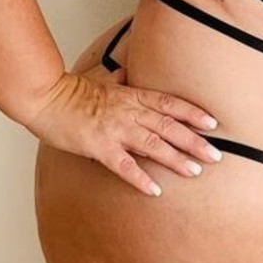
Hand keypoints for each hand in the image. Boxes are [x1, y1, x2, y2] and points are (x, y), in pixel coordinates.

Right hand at [27, 59, 221, 196]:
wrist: (46, 98)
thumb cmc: (71, 91)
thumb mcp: (101, 81)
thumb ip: (118, 79)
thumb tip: (127, 72)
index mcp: (132, 95)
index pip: (170, 103)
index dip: (193, 113)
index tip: (213, 123)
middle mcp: (129, 112)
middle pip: (169, 126)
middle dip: (195, 141)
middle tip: (216, 154)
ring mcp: (115, 130)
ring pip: (153, 145)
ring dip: (176, 160)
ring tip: (196, 172)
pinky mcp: (100, 147)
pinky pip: (124, 166)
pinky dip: (141, 178)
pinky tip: (155, 190)